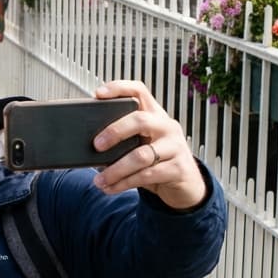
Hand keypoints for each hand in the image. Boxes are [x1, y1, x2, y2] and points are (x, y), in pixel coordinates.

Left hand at [89, 80, 207, 209]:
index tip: (98, 94)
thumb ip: (123, 142)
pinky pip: (146, 175)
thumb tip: (90, 148)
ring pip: (141, 155)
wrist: (186, 186)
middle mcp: (167, 126)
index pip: (139, 91)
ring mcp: (175, 147)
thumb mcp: (142, 145)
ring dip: (115, 170)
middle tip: (96, 146)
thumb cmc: (158, 161)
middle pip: (140, 120)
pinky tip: (111, 188)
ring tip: (100, 181)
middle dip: (114, 132)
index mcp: (155, 115)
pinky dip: (124, 183)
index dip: (119, 88)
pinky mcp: (178, 169)